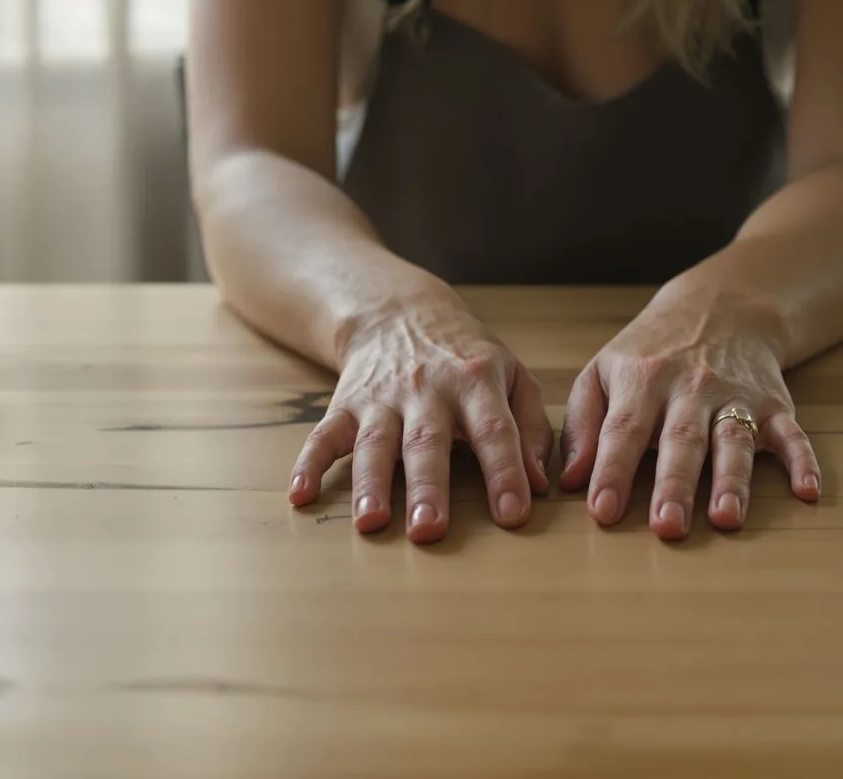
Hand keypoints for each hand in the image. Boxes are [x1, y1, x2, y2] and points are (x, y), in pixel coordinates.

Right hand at [287, 296, 551, 542]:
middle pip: (427, 442)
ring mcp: (381, 398)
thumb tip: (542, 486)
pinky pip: (323, 436)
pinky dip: (309, 465)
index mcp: (476, 381)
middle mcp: (426, 390)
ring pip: (374, 444)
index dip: (504, 472)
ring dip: (370, 484)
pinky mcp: (345, 405)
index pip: (494, 430)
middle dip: (428, 487)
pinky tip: (300, 495)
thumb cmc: (466, 357)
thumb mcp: (512, 376)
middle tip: (429, 530)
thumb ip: (530, 429)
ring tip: (370, 523)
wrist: (399, 312)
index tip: (512, 515)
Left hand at [559, 285, 820, 539]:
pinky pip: (792, 433)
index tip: (603, 512)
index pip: (624, 429)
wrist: (721, 306)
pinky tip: (807, 492)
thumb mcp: (603, 371)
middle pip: (682, 439)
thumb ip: (584, 425)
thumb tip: (569, 483)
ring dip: (732, 481)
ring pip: (734, 439)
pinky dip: (802, 462)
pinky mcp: (774, 403)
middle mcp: (690, 387)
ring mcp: (736, 394)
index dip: (613, 471)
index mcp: (642, 379)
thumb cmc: (650, 353)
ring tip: (726, 519)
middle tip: (667, 528)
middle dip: (675, 484)